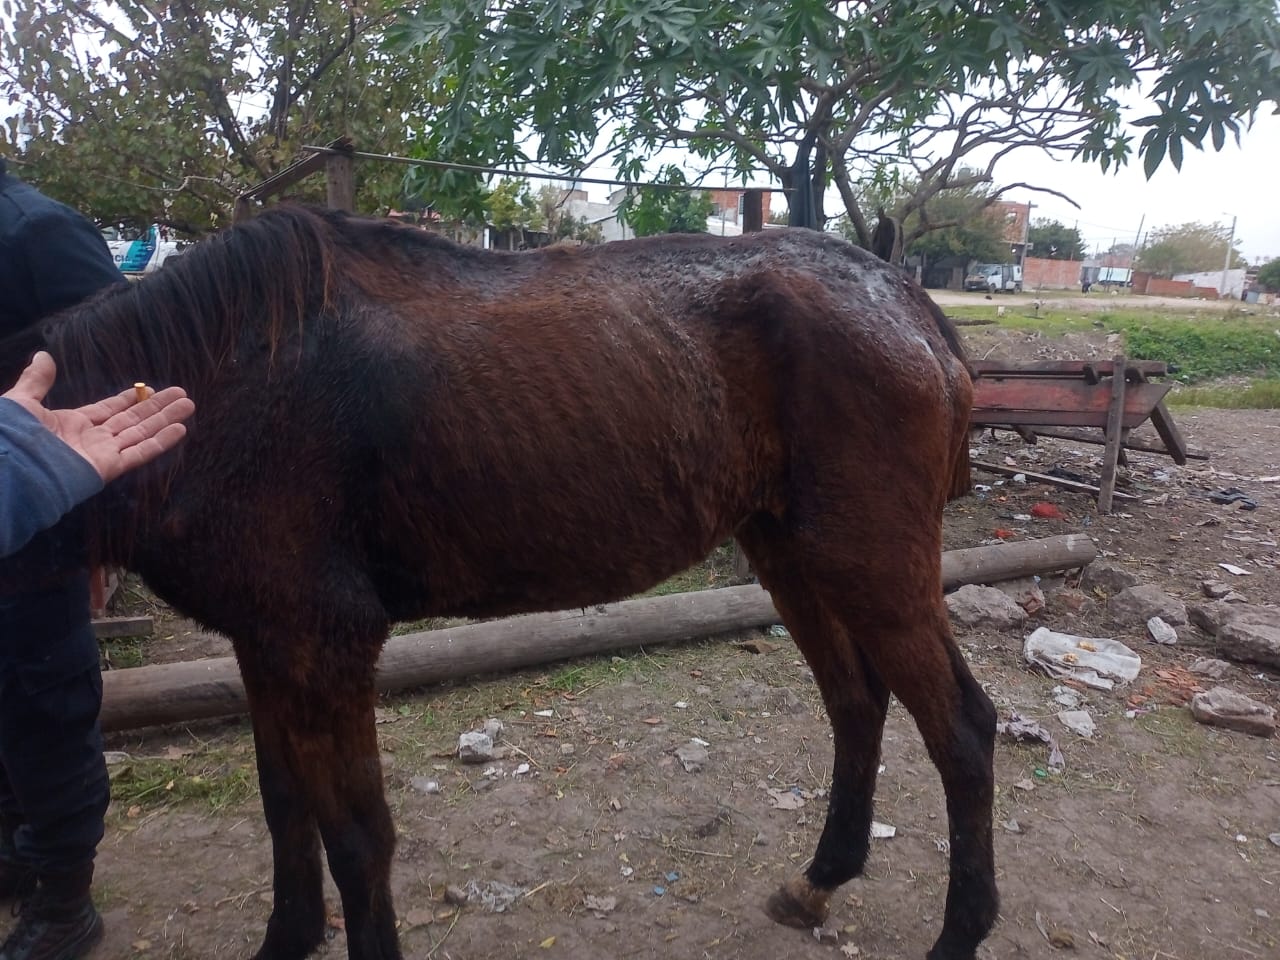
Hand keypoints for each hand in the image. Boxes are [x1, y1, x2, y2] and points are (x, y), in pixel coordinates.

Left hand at [2, 351, 194, 483]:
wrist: (12, 468)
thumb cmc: (14, 436)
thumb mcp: (22, 401)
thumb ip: (37, 381)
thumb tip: (42, 355)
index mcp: (72, 424)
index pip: (108, 410)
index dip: (129, 399)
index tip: (148, 388)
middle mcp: (92, 438)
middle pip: (132, 419)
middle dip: (157, 406)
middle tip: (181, 394)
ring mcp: (103, 453)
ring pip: (142, 433)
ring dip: (166, 419)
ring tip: (189, 405)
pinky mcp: (110, 466)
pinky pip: (140, 452)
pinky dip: (161, 441)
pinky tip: (180, 429)